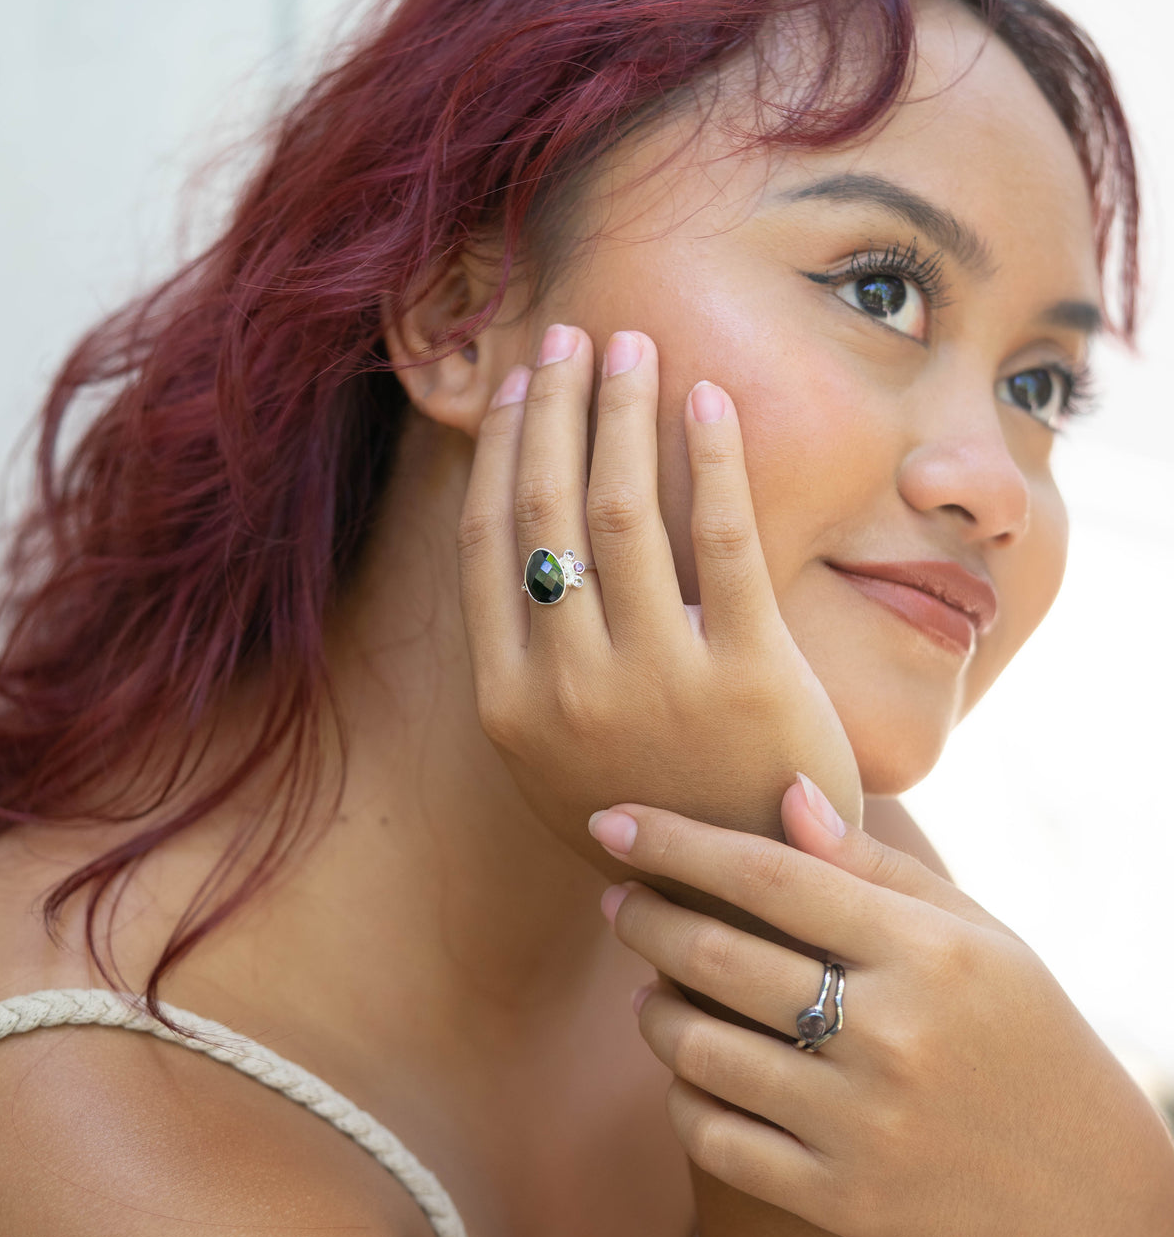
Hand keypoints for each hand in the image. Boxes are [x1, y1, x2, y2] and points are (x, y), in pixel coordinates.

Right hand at [457, 325, 862, 853]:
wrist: (749, 900)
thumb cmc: (653, 813)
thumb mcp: (559, 760)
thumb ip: (532, 666)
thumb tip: (524, 541)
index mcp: (508, 706)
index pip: (488, 544)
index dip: (497, 450)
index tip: (514, 385)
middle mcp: (567, 689)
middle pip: (546, 510)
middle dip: (554, 408)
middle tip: (571, 336)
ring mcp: (655, 681)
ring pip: (622, 509)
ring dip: (622, 412)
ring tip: (632, 346)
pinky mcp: (747, 675)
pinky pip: (723, 540)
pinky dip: (714, 457)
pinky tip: (710, 398)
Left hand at [591, 780, 1173, 1236]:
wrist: (1074, 1180)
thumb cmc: (1011, 1024)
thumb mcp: (972, 930)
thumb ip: (874, 865)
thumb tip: (784, 792)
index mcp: (925, 952)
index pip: (767, 876)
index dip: (676, 842)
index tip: (609, 819)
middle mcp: (892, 1036)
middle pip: (719, 959)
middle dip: (645, 918)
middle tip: (616, 899)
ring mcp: (861, 1125)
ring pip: (701, 1051)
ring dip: (654, 1009)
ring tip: (648, 986)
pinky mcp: (839, 1200)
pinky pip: (716, 1140)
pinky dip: (680, 1095)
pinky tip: (683, 1068)